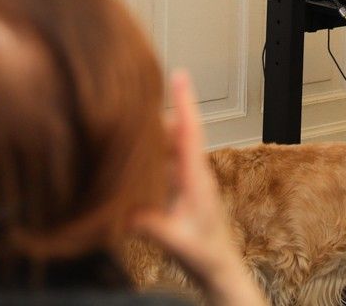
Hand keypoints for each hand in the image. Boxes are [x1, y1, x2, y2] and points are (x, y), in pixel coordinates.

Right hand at [132, 73, 264, 305]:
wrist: (219, 270)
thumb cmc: (205, 256)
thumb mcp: (178, 242)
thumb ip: (154, 228)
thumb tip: (125, 214)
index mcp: (196, 178)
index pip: (191, 132)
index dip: (185, 102)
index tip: (180, 75)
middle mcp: (193, 173)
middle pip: (177, 132)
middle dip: (159, 110)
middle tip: (137, 90)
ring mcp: (188, 180)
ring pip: (170, 146)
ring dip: (154, 131)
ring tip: (131, 116)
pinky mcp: (181, 189)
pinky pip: (164, 161)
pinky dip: (151, 151)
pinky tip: (134, 152)